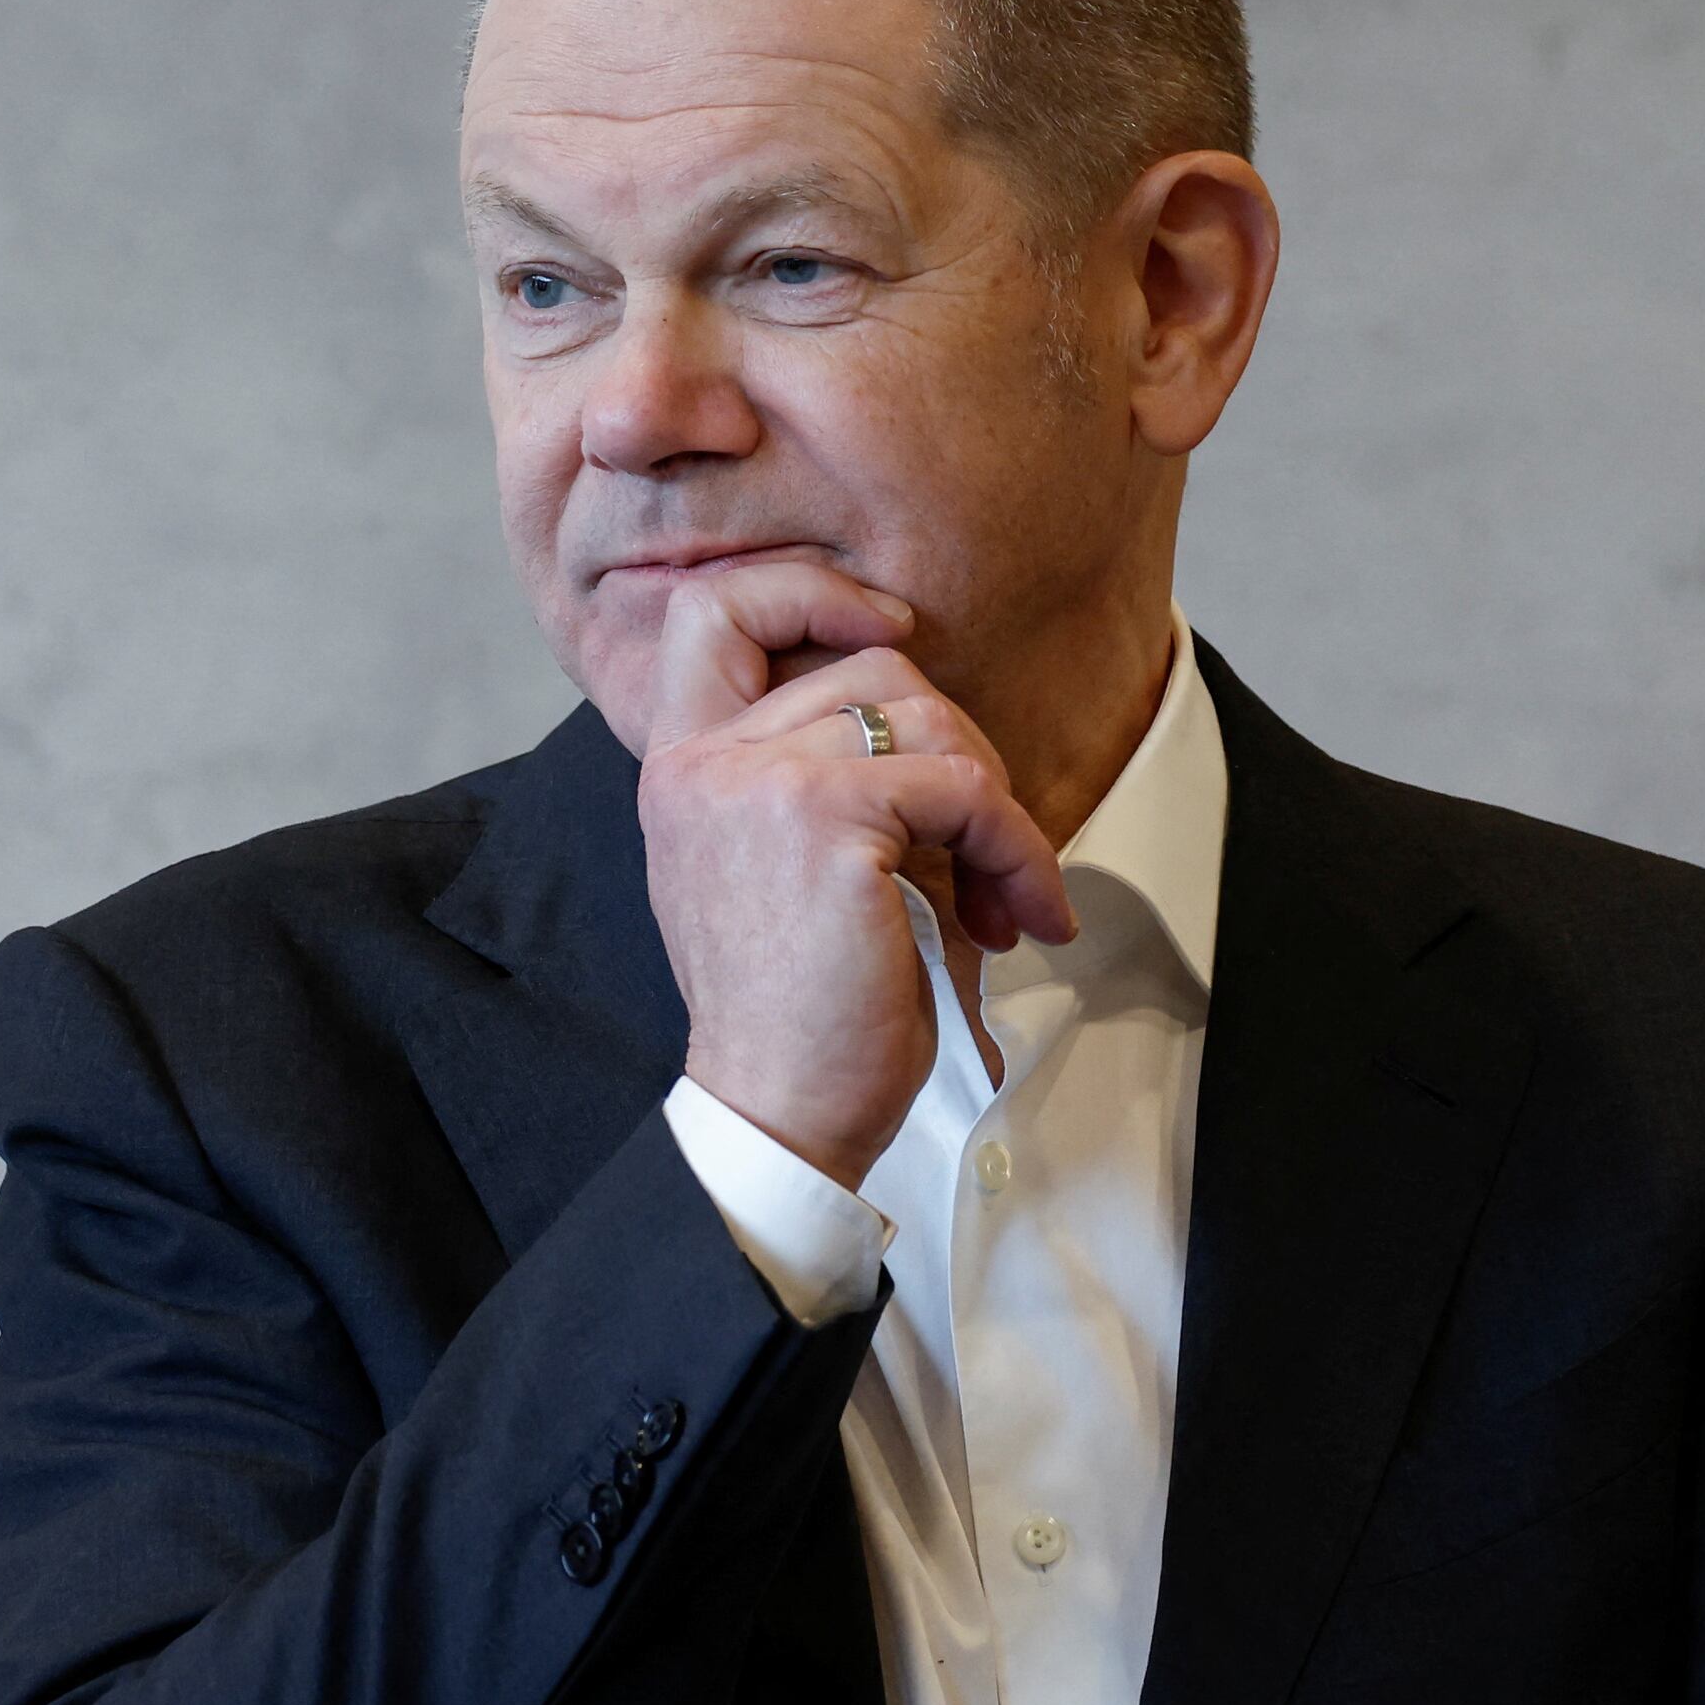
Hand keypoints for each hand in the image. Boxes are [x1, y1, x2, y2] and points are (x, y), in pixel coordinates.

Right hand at [637, 561, 1073, 1184]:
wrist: (780, 1113)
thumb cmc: (801, 1014)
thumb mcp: (791, 872)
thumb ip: (829, 779)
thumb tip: (941, 729)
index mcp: (682, 769)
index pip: (715, 611)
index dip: (811, 591)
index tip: (889, 632)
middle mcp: (703, 761)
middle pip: (872, 667)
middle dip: (956, 748)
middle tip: (982, 851)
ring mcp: (757, 780)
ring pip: (928, 717)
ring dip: (995, 808)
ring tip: (1001, 897)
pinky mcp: (825, 815)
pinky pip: (965, 789)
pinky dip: (1016, 849)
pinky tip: (1022, 917)